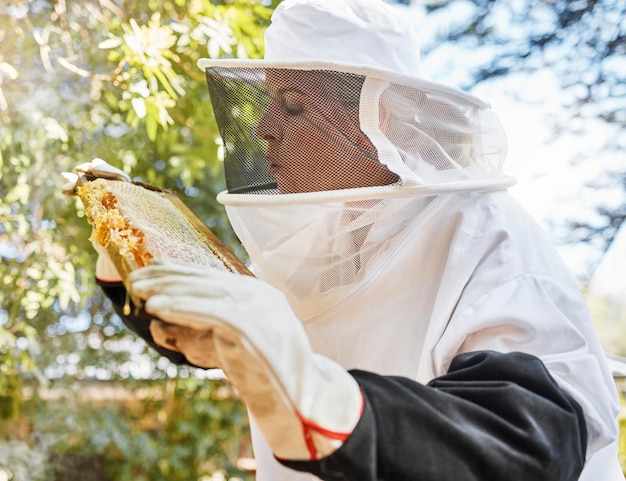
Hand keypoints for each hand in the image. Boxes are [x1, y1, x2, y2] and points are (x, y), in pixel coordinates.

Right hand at [62, 158, 129, 280]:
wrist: (121, 255)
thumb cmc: (129, 247)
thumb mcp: (124, 237)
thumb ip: (118, 226)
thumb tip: (111, 221)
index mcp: (134, 198)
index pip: (121, 177)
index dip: (107, 171)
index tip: (93, 168)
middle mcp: (123, 194)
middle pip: (107, 176)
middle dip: (92, 171)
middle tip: (80, 169)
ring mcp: (109, 197)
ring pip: (94, 183)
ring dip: (78, 179)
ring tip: (64, 178)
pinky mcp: (98, 203)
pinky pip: (86, 193)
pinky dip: (74, 189)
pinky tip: (64, 188)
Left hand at [129, 258, 362, 460]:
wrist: (297, 398)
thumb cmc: (260, 374)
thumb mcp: (224, 346)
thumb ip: (198, 331)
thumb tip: (157, 324)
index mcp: (256, 294)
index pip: (212, 277)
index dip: (179, 271)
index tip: (151, 269)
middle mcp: (258, 294)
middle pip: (206, 280)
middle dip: (168, 278)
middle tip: (135, 279)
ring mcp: (258, 307)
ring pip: (206, 292)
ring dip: (169, 290)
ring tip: (140, 292)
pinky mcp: (253, 324)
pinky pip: (211, 312)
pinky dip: (182, 308)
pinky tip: (158, 307)